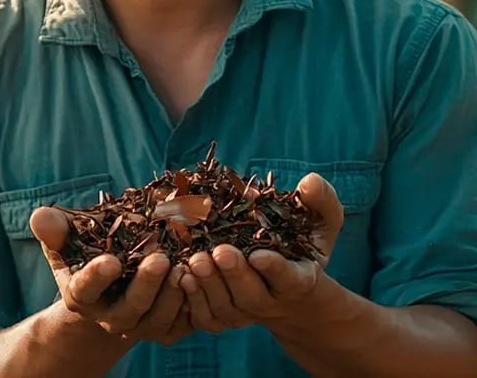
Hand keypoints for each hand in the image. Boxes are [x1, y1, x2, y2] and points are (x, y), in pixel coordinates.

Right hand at [31, 206, 192, 344]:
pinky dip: (193, 303)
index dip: (97, 277)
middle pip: (131, 307)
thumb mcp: (66, 241)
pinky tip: (201, 278)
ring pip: (159, 317)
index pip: (86, 289)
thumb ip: (54, 229)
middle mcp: (111, 317)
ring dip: (174, 294)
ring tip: (187, 266)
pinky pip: (183, 322)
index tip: (110, 260)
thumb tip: (39, 216)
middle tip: (161, 258)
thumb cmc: (86, 256)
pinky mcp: (167, 328)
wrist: (112, 292)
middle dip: (146, 284)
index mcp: (82, 296)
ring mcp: (141, 326)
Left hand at [179, 172, 345, 332]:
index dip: (275, 269)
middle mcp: (270, 301)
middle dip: (234, 273)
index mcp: (298, 280)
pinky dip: (193, 298)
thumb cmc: (299, 247)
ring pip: (225, 306)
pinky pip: (205, 316)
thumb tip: (310, 182)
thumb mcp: (319, 224)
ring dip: (209, 284)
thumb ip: (320, 202)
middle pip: (251, 295)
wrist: (287, 293)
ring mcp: (244, 313)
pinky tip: (180, 276)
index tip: (260, 256)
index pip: (289, 279)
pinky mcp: (221, 318)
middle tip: (219, 251)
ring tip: (194, 260)